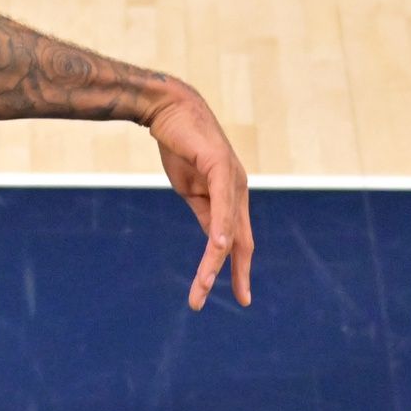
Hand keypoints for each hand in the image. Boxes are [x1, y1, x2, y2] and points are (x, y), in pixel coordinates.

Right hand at [143, 83, 252, 310]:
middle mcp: (238, 190)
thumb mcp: (191, 189)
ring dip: (216, 261)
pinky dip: (221, 227)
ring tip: (204, 286)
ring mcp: (232, 178)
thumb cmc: (180, 145)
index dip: (240, 268)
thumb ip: (206, 212)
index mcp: (231, 196)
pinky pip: (223, 204)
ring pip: (229, 229)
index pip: (240, 239)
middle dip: (238, 273)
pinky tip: (219, 247)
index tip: (241, 294)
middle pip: (242, 240)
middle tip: (241, 300)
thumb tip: (216, 242)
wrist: (167, 110)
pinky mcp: (221, 166)